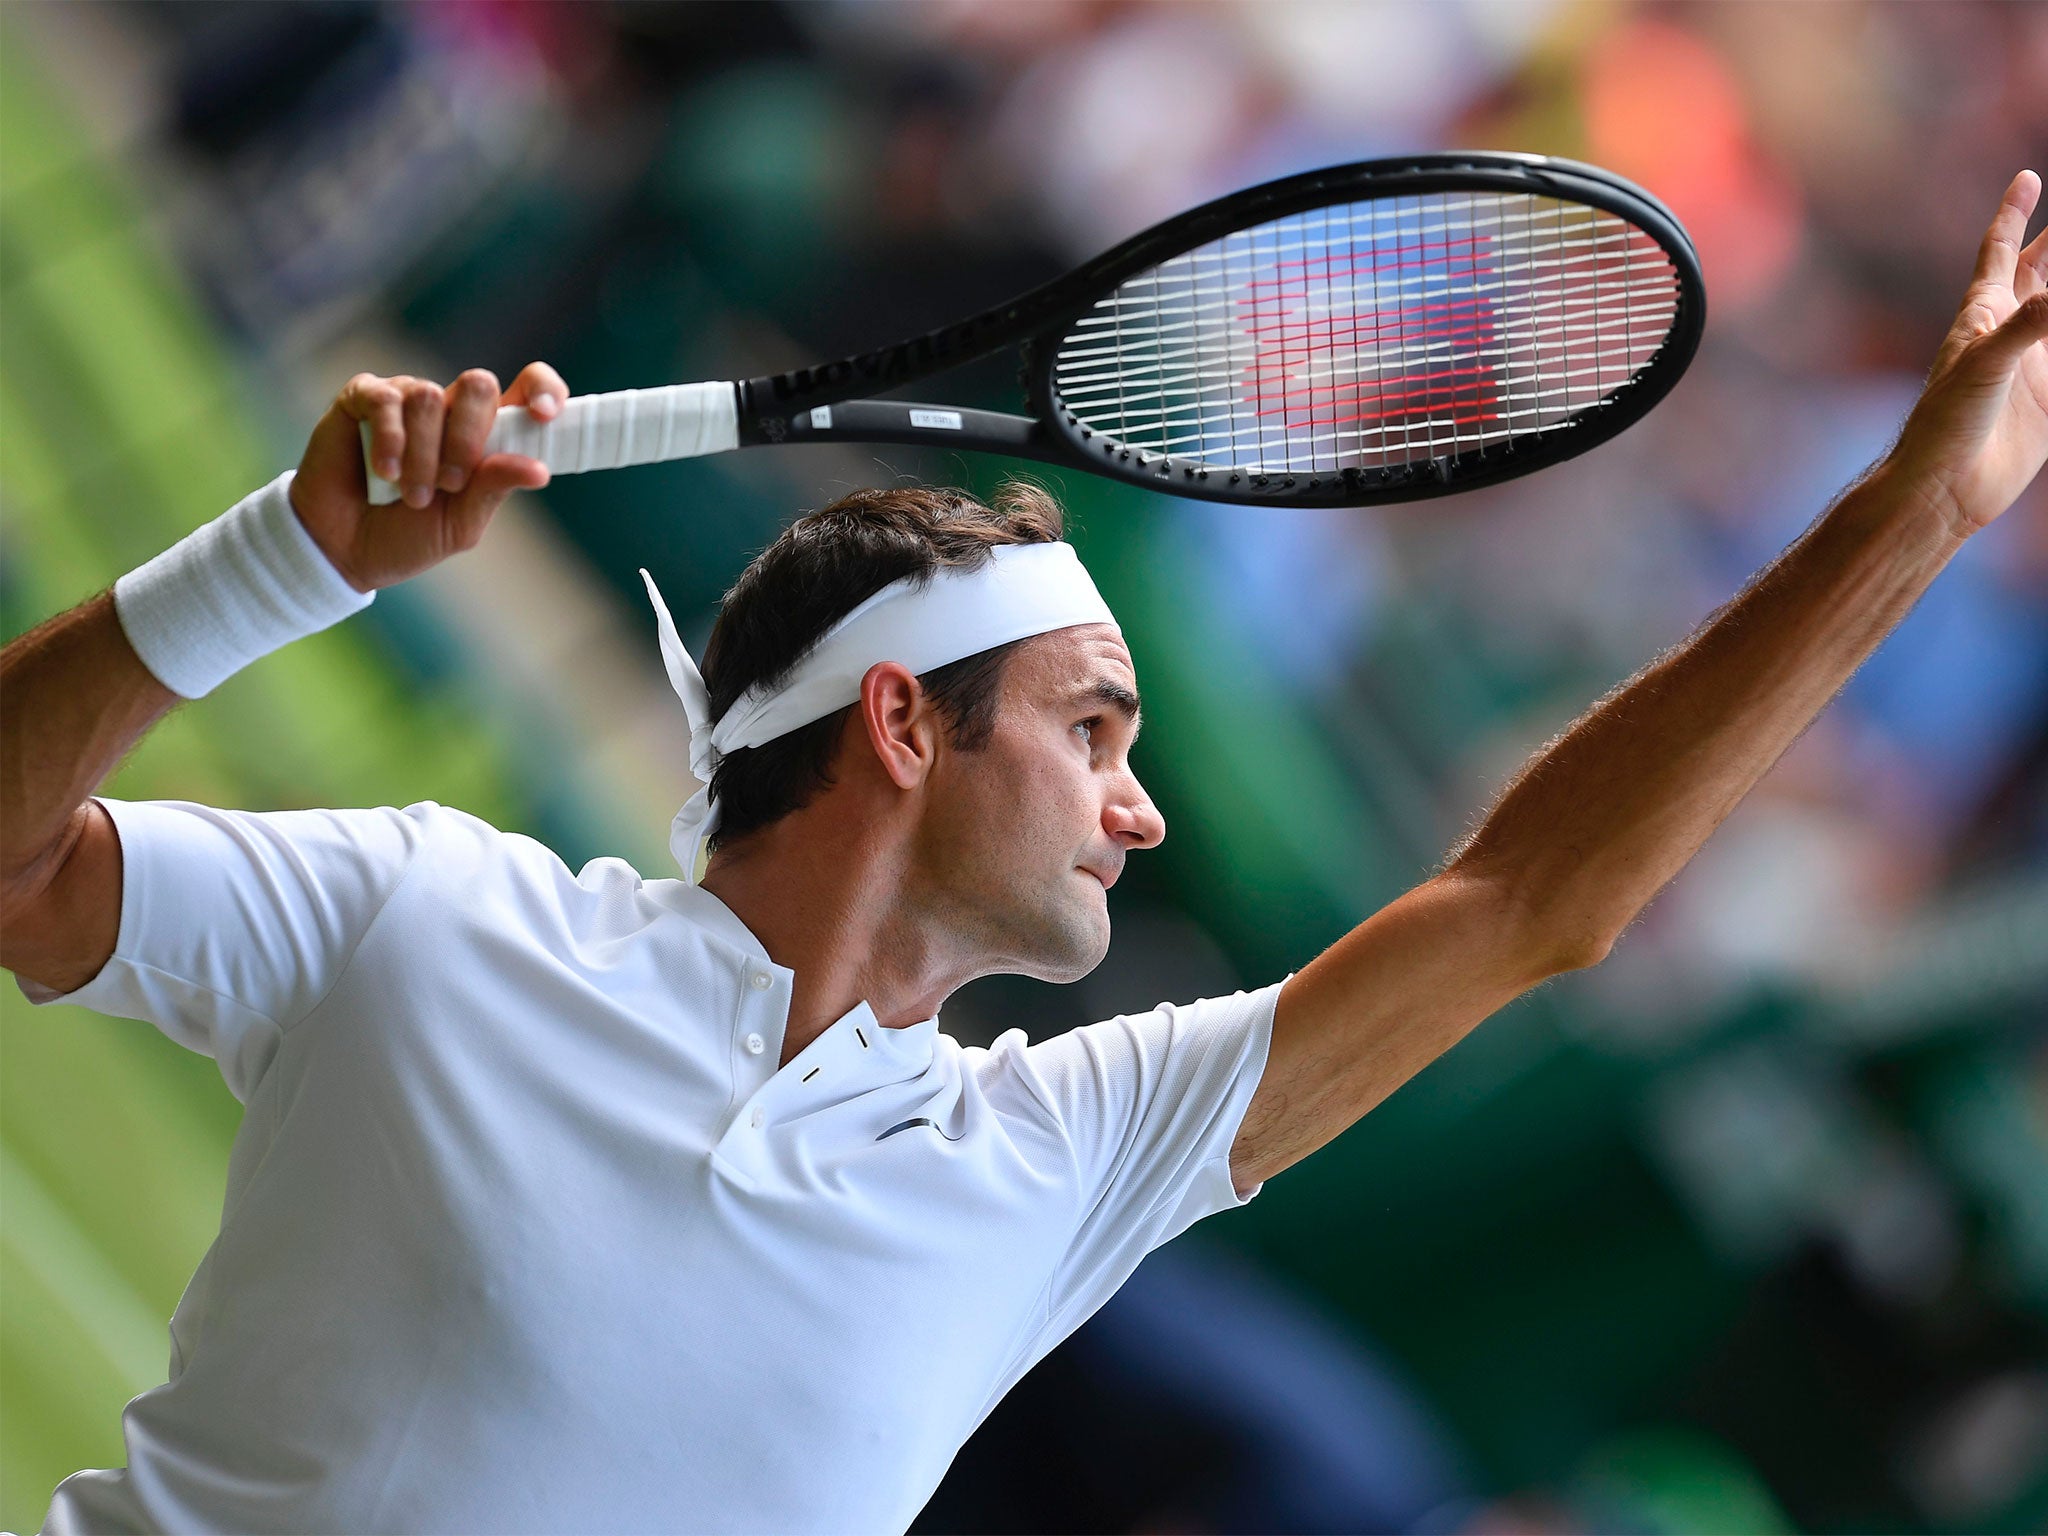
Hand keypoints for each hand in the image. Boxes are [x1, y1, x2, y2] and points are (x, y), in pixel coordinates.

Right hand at [289, 362, 567, 591]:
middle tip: (451, 484)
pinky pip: (386, 400)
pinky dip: (389, 439)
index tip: (546, 414)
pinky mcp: (361, 399)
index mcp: (484, 436)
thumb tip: (539, 470)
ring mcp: (404, 399)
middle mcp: (448, 410)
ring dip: (423, 454)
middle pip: (479, 384)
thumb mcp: (461, 523)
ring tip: (409, 494)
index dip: (541, 388)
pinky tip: (384, 472)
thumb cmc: (407, 534)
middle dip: (469, 437)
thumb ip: (494, 489)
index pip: (525, 389)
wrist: (344, 549)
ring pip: (430, 397)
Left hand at [1886, 169, 2047, 538]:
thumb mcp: (1981, 369)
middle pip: (2043, 271)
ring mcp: (2034, 363)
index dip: (2013, 214)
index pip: (2000, 250)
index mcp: (1982, 314)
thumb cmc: (1944, 426)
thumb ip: (2022, 330)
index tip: (2027, 178)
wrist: (1944, 489)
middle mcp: (2010, 332)